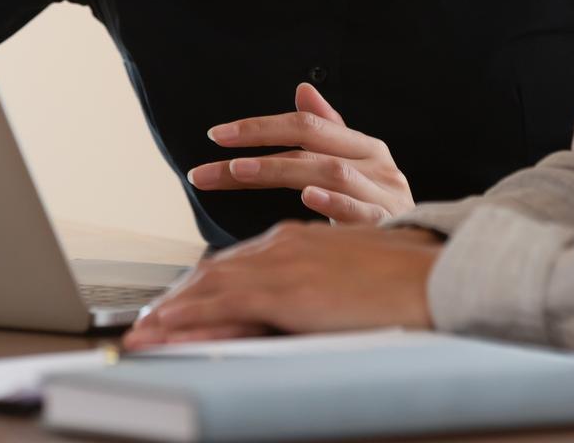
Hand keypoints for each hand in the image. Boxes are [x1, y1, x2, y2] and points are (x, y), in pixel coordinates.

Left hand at [122, 222, 441, 347]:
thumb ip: (314, 272)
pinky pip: (225, 305)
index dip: (200, 286)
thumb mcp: (347, 266)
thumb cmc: (398, 277)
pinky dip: (192, 319)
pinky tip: (171, 332)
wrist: (429, 272)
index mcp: (296, 239)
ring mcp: (282, 263)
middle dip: (176, 299)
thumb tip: (294, 292)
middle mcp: (283, 243)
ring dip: (174, 311)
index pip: (234, 263)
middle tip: (145, 324)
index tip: (174, 306)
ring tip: (145, 333)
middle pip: (214, 271)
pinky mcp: (286, 288)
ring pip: (211, 285)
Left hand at [186, 83, 414, 224]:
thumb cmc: (384, 208)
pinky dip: (335, 203)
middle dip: (254, 151)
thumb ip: (329, 130)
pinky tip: (309, 198)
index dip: (260, 127)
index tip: (216, 136)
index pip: (306, 124)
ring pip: (328, 172)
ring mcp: (385, 193)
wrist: (433, 253)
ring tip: (241, 172)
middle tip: (207, 169)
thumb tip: (302, 88)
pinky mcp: (391, 225)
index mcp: (364, 145)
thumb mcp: (356, 166)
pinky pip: (362, 210)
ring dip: (282, 170)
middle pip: (309, 145)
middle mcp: (376, 162)